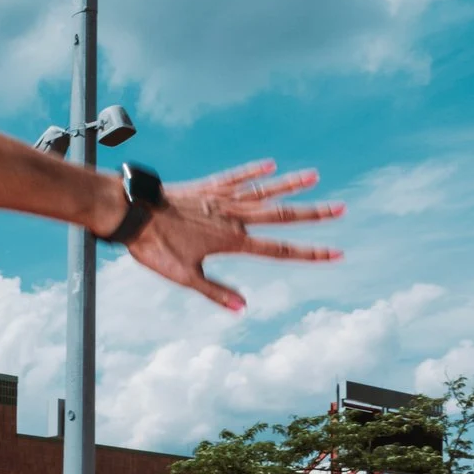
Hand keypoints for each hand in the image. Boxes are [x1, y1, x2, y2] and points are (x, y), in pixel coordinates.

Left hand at [124, 163, 344, 314]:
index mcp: (232, 240)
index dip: (310, 253)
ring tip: (314, 177)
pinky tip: (270, 164)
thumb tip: (244, 309)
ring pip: (264, 190)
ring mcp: (221, 198)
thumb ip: (216, 292)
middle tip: (342, 208)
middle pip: (281, 215)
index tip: (336, 252)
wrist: (131, 213)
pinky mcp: (207, 187)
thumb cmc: (155, 247)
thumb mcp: (184, 276)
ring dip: (290, 185)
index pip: (279, 250)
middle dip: (313, 214)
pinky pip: (235, 177)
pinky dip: (253, 171)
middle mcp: (233, 216)